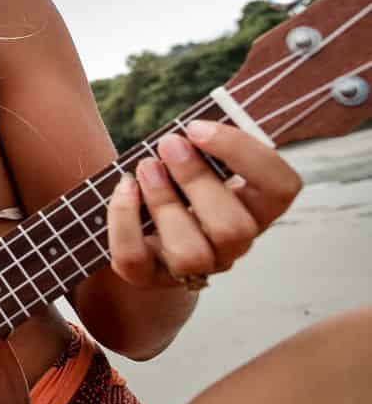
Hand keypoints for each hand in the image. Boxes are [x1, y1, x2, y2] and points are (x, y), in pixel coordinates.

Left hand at [108, 120, 302, 288]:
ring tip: (145, 167)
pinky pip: (135, 258)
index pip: (280, 188)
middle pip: (234, 229)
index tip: (198, 127)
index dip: (245, 153)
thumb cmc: (178, 183)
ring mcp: (193, 268)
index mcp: (256, 209)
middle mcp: (232, 246)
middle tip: (168, 144)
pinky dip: (124, 220)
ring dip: (165, 202)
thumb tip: (188, 128)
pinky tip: (124, 187)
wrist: (146, 234)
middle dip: (197, 180)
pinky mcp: (148, 276)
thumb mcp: (200, 160)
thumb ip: (203, 144)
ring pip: (191, 253)